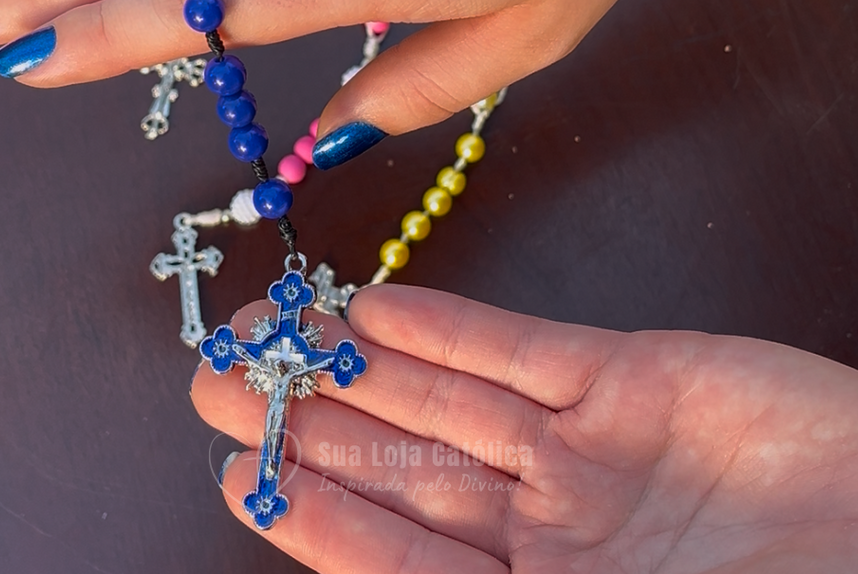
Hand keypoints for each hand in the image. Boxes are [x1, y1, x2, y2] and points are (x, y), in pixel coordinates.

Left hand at [194, 284, 857, 572]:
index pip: (397, 561)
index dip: (313, 511)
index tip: (235, 466)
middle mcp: (552, 533)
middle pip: (403, 464)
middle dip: (308, 417)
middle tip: (226, 375)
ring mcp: (589, 452)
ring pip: (444, 396)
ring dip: (358, 362)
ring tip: (277, 329)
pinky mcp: (631, 381)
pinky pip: (519, 351)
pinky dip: (448, 328)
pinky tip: (380, 309)